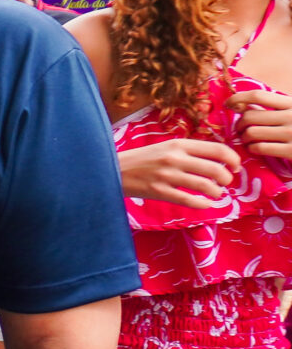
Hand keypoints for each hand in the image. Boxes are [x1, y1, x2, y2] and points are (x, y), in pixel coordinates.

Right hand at [119, 137, 237, 207]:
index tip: (236, 167)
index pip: (217, 149)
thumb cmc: (142, 159)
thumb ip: (189, 152)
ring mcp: (166, 176)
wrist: (111, 168)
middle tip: (225, 183)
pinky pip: (189, 200)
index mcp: (178, 144)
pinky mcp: (158, 191)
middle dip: (227, 179)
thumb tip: (218, 160)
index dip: (233, 159)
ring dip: (216, 193)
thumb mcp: (166, 147)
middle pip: (216, 169)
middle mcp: (174, 158)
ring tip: (216, 194)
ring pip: (205, 186)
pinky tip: (205, 204)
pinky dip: (202, 204)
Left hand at [228, 86, 291, 160]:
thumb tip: (240, 105)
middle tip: (239, 130)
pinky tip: (255, 148)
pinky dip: (252, 148)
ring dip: (244, 137)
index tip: (228, 104)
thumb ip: (276, 107)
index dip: (238, 98)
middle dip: (239, 124)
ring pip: (251, 133)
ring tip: (247, 139)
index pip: (258, 95)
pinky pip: (260, 148)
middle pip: (250, 116)